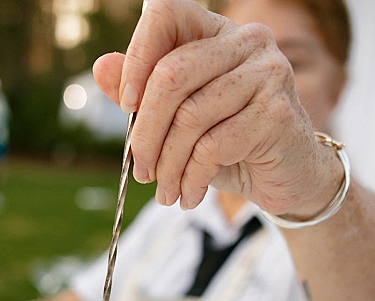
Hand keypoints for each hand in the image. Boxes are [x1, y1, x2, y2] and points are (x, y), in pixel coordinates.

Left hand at [92, 0, 340, 217]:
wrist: (286, 179)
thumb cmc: (230, 146)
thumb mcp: (180, 121)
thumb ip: (143, 95)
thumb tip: (101, 68)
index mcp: (216, 32)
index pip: (166, 14)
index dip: (137, 58)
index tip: (127, 106)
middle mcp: (246, 41)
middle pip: (171, 75)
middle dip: (146, 133)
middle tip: (142, 171)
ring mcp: (267, 73)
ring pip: (190, 117)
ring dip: (169, 166)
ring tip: (166, 192)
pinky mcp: (277, 113)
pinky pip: (214, 147)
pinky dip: (192, 178)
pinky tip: (189, 195)